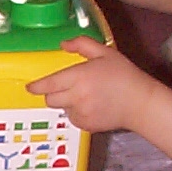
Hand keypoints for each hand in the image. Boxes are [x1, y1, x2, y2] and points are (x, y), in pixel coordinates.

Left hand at [27, 37, 161, 132]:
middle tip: (65, 87)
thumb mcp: (106, 53)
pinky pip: (72, 118)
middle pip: (50, 99)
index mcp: (80, 77)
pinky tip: (92, 105)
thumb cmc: (125, 76)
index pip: (48, 84)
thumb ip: (82, 45)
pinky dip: (77, 112)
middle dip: (53, 93)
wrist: (141, 103)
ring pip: (61, 109)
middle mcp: (77, 96)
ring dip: (67, 102)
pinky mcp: (85, 125)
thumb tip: (63, 44)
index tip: (30, 87)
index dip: (36, 87)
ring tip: (87, 95)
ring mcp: (80, 113)